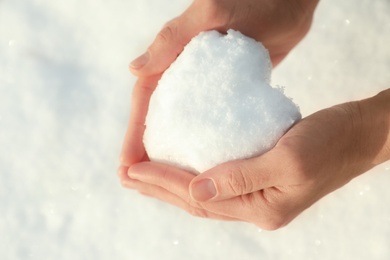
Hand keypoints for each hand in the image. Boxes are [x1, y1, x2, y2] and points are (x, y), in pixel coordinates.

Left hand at [119, 91, 389, 229]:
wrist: (359, 136)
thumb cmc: (330, 143)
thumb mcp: (288, 160)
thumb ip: (240, 177)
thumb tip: (195, 190)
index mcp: (262, 208)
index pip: (198, 198)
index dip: (163, 184)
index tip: (132, 170)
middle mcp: (257, 207)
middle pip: (197, 201)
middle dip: (159, 188)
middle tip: (127, 175)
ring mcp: (260, 195)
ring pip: (206, 192)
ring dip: (173, 183)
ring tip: (145, 173)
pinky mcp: (263, 178)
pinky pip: (220, 179)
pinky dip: (196, 173)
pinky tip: (183, 163)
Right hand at [120, 0, 318, 170]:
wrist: (290, 2)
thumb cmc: (252, 0)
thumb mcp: (210, 13)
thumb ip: (173, 38)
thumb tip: (133, 70)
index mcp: (172, 54)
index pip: (146, 99)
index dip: (134, 132)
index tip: (127, 165)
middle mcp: (184, 71)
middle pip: (160, 116)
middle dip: (146, 148)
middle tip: (136, 182)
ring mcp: (207, 83)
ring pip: (183, 122)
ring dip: (171, 149)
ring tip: (165, 181)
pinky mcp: (228, 90)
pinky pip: (211, 120)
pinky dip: (202, 140)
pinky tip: (203, 161)